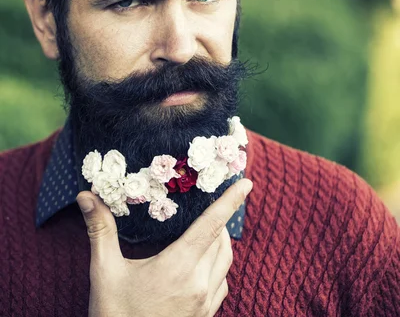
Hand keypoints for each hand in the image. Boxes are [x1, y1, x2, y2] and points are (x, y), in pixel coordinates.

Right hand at [77, 178, 251, 316]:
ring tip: (210, 227)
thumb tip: (86, 196)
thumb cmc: (114, 316)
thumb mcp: (105, 271)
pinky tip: (203, 263)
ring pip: (226, 262)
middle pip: (221, 240)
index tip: (245, 183)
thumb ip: (101, 230)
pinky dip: (218, 265)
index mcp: (178, 267)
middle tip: (214, 200)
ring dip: (221, 241)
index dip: (230, 201)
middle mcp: (198, 284)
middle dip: (221, 217)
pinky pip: (222, 283)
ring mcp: (205, 304)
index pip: (212, 225)